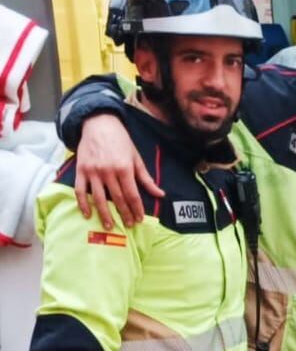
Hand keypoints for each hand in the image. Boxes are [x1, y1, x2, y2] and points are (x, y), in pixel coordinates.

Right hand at [74, 115, 162, 229]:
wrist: (99, 124)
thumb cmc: (121, 141)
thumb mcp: (136, 158)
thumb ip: (146, 178)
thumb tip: (160, 194)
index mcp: (124, 168)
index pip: (132, 194)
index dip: (136, 209)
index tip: (139, 220)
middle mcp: (108, 171)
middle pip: (117, 198)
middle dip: (124, 214)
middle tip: (128, 225)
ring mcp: (93, 172)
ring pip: (98, 198)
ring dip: (104, 214)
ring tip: (109, 226)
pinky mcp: (80, 170)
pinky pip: (80, 191)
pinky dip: (82, 204)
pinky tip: (87, 214)